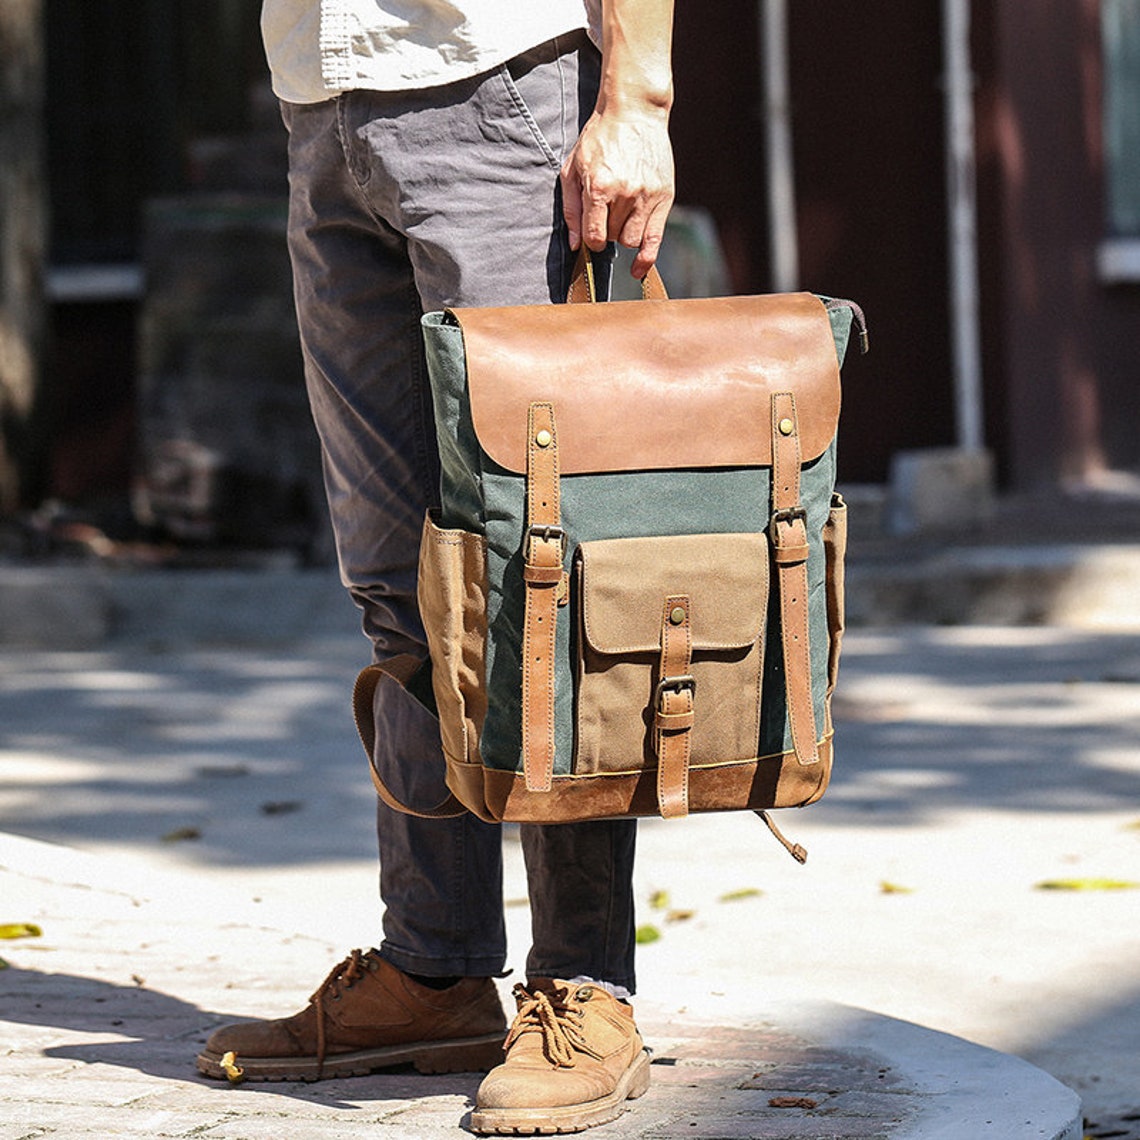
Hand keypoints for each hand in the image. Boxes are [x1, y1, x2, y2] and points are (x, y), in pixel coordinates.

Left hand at [561, 105, 673, 279]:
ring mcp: (647, 197)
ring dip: (623, 235)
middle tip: (607, 209)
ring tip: (621, 214)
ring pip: (631, 240)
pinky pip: (655, 240)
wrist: (634, 111)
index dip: (591, 239)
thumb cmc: (599, 138)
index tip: (591, 232)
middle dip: (606, 230)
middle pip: (612, 238)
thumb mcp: (573, 168)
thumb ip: (571, 208)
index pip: (595, 236)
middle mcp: (625, 195)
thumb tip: (575, 244)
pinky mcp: (664, 197)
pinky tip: (638, 270)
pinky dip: (646, 258)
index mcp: (600, 187)